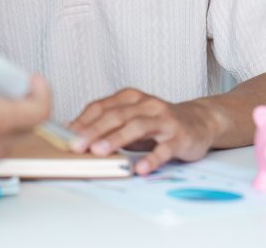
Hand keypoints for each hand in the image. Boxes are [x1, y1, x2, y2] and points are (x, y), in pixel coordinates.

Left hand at [68, 88, 224, 174]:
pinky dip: (152, 158)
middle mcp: (147, 104)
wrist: (199, 122)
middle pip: (116, 115)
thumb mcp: (131, 119)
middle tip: (77, 145)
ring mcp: (164, 119)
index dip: (83, 120)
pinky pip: (164, 148)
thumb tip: (74, 134)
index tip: (66, 135)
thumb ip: (107, 124)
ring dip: (116, 139)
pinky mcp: (180, 136)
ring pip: (137, 127)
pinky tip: (140, 168)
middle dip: (94, 130)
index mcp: (130, 97)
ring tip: (100, 152)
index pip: (101, 106)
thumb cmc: (157, 123)